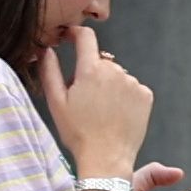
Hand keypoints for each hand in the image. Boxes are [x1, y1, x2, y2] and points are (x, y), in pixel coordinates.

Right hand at [45, 25, 156, 181]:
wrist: (107, 157)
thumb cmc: (78, 133)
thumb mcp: (55, 102)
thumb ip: (49, 70)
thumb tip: (45, 50)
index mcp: (90, 70)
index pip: (86, 37)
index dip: (76, 33)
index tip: (70, 37)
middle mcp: (114, 71)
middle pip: (99, 62)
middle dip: (90, 73)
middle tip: (83, 100)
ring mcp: (132, 82)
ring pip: (116, 75)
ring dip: (107, 86)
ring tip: (100, 111)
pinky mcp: (145, 95)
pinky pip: (131, 87)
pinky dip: (123, 96)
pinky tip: (115, 113)